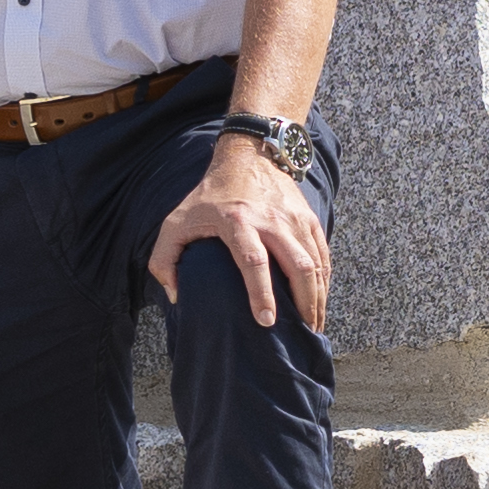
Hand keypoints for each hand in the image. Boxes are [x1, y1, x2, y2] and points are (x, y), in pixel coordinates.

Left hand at [154, 126, 335, 335]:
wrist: (248, 156)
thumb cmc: (208, 196)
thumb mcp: (176, 221)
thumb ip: (164, 259)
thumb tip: (175, 295)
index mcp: (237, 222)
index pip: (253, 262)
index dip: (261, 293)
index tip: (266, 321)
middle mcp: (271, 221)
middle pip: (298, 266)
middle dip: (304, 303)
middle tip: (302, 333)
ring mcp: (295, 220)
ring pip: (316, 264)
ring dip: (318, 298)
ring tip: (313, 326)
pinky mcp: (310, 219)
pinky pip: (323, 255)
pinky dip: (324, 281)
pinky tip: (318, 301)